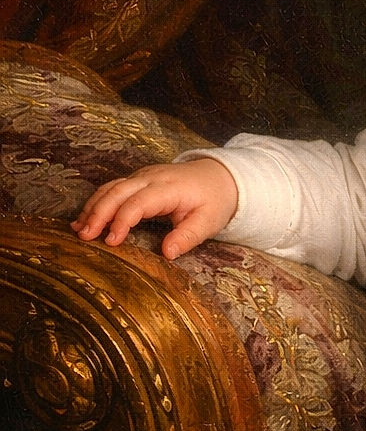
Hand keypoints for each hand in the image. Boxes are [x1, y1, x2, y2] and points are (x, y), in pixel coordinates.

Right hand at [72, 158, 238, 259]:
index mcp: (169, 188)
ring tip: (79, 230)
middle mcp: (151, 178)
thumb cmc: (215, 200)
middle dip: (98, 213)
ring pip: (110, 188)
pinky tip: (85, 219)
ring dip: (93, 207)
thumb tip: (167, 253)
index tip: (112, 241)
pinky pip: (112, 188)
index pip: (138, 202)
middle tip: (85, 236)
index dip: (122, 221)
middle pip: (117, 191)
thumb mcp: (209, 221)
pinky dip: (97, 202)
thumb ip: (188, 236)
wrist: (220, 176)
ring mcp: (142, 176)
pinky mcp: (138, 180)